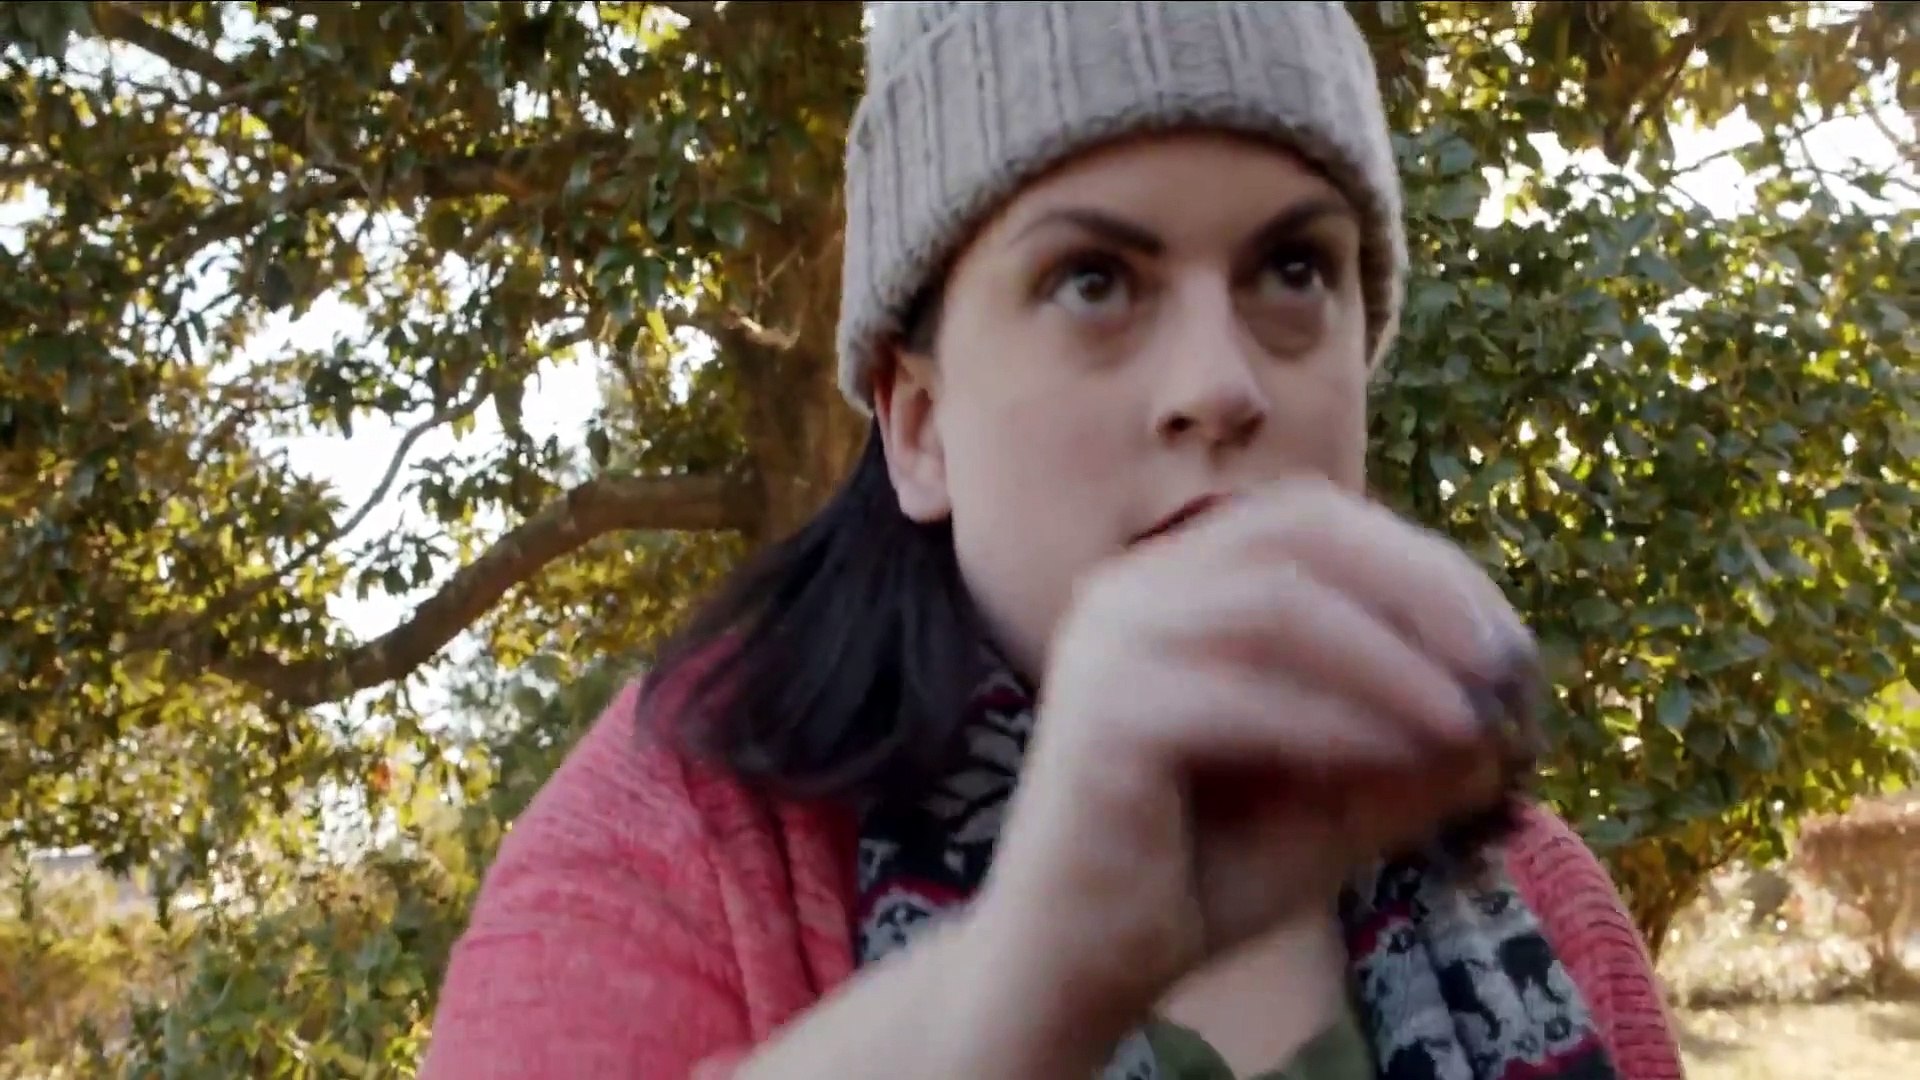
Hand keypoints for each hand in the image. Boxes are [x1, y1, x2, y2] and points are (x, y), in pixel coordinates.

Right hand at [970, 477, 1539, 1037]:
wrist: (1085, 964)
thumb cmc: (1200, 873)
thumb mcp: (1334, 797)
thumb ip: (1409, 750)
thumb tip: (1507, 718)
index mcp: (1175, 586)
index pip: (1311, 522)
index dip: (1421, 563)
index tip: (1506, 641)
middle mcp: (1131, 593)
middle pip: (1295, 534)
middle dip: (1418, 588)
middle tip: (1502, 665)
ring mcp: (1108, 648)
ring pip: (1273, 604)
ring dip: (1391, 656)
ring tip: (1469, 720)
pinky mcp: (1103, 720)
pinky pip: (1239, 698)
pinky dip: (1336, 721)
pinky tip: (1404, 758)